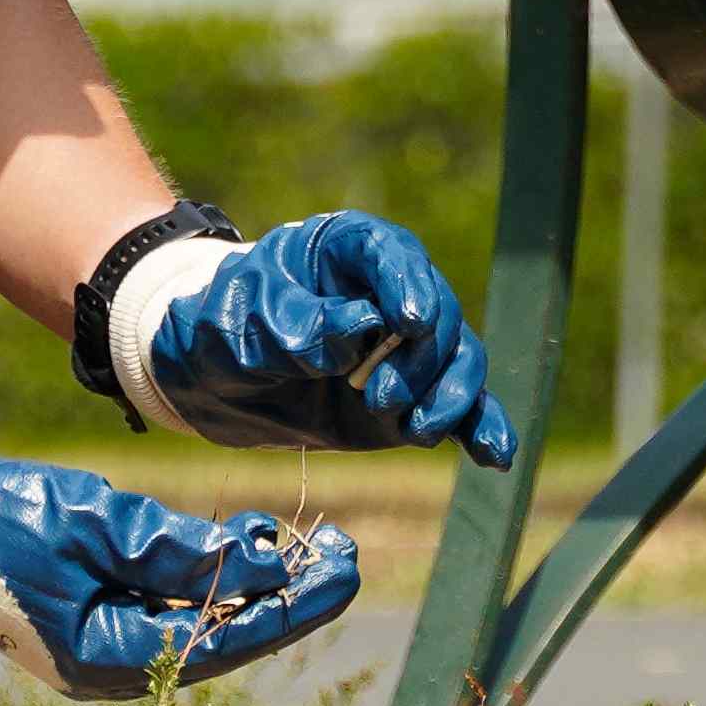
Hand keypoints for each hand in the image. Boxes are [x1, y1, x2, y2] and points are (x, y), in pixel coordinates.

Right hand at [0, 383, 363, 690]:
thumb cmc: (1, 517)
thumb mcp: (97, 522)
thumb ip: (176, 547)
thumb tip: (259, 563)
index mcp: (107, 658)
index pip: (222, 639)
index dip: (292, 605)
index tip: (347, 570)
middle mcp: (112, 667)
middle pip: (221, 636)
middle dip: (287, 596)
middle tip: (348, 553)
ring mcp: (102, 646)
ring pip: (201, 619)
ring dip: (254, 581)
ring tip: (309, 539)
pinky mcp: (97, 617)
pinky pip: (171, 604)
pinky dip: (212, 572)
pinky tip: (250, 536)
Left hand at [115, 210, 517, 459]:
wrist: (210, 385)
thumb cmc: (220, 332)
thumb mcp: (237, 325)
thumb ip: (290, 326)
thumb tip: (359, 331)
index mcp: (346, 248)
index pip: (392, 254)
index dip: (409, 285)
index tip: (411, 322)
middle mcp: (389, 291)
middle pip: (437, 313)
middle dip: (419, 359)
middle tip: (376, 399)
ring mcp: (405, 346)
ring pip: (458, 359)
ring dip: (449, 397)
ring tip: (415, 431)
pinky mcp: (411, 395)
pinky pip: (460, 406)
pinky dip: (480, 427)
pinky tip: (495, 456)